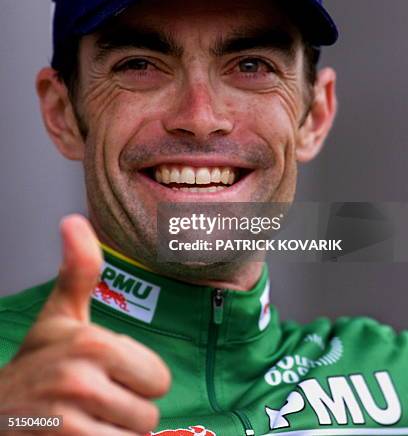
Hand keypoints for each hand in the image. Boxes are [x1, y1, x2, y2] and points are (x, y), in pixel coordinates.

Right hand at [0, 215, 170, 434]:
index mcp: (93, 344)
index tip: (107, 376)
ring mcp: (70, 424)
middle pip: (149, 415)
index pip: (159, 379)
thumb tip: (73, 219)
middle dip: (126, 414)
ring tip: (84, 424)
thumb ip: (78, 270)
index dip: (137, 381)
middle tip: (93, 405)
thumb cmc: (36, 362)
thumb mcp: (59, 315)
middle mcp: (82, 382)